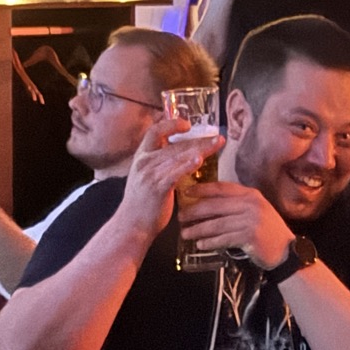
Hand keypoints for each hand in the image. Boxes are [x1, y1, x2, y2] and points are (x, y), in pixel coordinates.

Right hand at [116, 117, 223, 237]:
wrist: (131, 225)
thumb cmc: (141, 203)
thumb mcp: (145, 177)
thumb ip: (158, 164)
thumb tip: (178, 155)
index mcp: (141, 157)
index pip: (154, 132)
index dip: (171, 124)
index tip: (187, 125)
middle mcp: (144, 162)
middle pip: (175, 145)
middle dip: (199, 139)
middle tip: (218, 137)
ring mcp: (150, 174)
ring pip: (179, 156)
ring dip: (201, 149)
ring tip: (217, 144)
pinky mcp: (157, 187)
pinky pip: (175, 172)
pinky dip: (188, 165)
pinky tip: (199, 160)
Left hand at [178, 181, 293, 268]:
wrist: (285, 251)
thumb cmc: (265, 231)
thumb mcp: (254, 210)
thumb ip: (235, 204)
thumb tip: (205, 204)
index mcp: (250, 194)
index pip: (222, 188)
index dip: (202, 189)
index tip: (186, 192)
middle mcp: (250, 204)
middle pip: (215, 206)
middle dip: (195, 211)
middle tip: (180, 217)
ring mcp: (251, 220)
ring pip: (217, 224)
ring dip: (198, 229)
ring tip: (185, 233)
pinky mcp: (249, 236)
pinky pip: (223, 238)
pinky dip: (210, 242)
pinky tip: (200, 245)